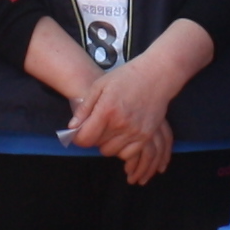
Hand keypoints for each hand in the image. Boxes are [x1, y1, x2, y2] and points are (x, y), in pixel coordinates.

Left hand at [61, 40, 185, 183]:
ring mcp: (135, 131)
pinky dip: (123, 148)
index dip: (79, 138)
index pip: (85, 138)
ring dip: (108, 144)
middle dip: (94, 138)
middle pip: (98, 146)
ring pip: (112, 151)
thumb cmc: (126, 77)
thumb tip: (72, 128)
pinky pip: (129, 154)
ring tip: (112, 129)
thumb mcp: (99, 86)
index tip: (80, 132)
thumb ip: (84, 108)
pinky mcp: (146, 136)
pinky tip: (122, 136)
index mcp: (106, 110)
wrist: (156, 75)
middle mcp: (121, 124)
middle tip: (99, 126)